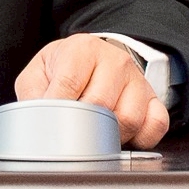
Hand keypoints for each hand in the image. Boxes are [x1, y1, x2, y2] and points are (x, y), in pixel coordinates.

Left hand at [14, 33, 168, 148]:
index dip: (58, 110)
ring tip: (96, 133)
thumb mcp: (40, 73)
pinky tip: (122, 136)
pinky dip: (140, 140)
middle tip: (72, 132)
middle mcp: (114, 60)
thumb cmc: (65, 68)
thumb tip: (35, 122)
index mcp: (82, 49)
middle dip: (83, 126)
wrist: (96, 57)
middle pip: (101, 105)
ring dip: (110, 136)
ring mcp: (137, 79)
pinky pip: (155, 126)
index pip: (70, 84)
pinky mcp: (154, 98)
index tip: (50, 126)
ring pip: (129, 119)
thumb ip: (33, 93)